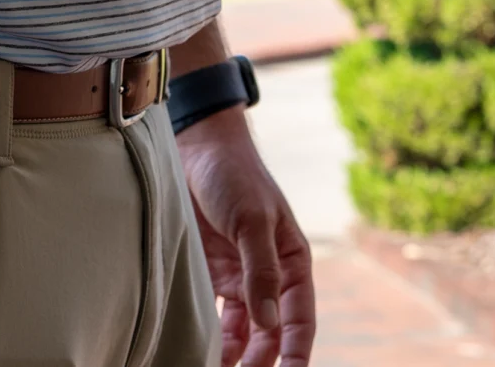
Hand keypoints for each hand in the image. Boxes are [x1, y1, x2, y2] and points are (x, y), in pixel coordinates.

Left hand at [176, 106, 315, 366]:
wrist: (196, 149)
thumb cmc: (234, 176)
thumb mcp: (253, 220)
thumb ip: (260, 270)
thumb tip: (269, 323)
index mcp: (291, 263)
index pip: (298, 320)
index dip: (295, 353)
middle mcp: (266, 276)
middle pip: (268, 333)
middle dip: (259, 362)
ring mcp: (235, 276)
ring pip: (239, 329)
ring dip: (232, 354)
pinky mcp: (206, 272)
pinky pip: (210, 312)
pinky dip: (207, 333)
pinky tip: (197, 351)